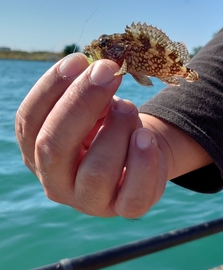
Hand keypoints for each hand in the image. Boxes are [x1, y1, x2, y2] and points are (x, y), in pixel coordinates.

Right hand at [15, 53, 211, 217]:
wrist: (140, 152)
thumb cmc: (108, 124)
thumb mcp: (93, 106)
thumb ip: (89, 92)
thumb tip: (100, 69)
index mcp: (36, 152)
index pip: (29, 121)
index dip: (51, 88)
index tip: (79, 60)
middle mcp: (56, 181)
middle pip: (53, 146)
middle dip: (81, 101)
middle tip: (109, 71)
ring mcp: (89, 201)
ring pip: (97, 170)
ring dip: (117, 128)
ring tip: (128, 109)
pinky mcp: (123, 209)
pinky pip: (134, 194)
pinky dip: (143, 162)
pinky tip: (145, 137)